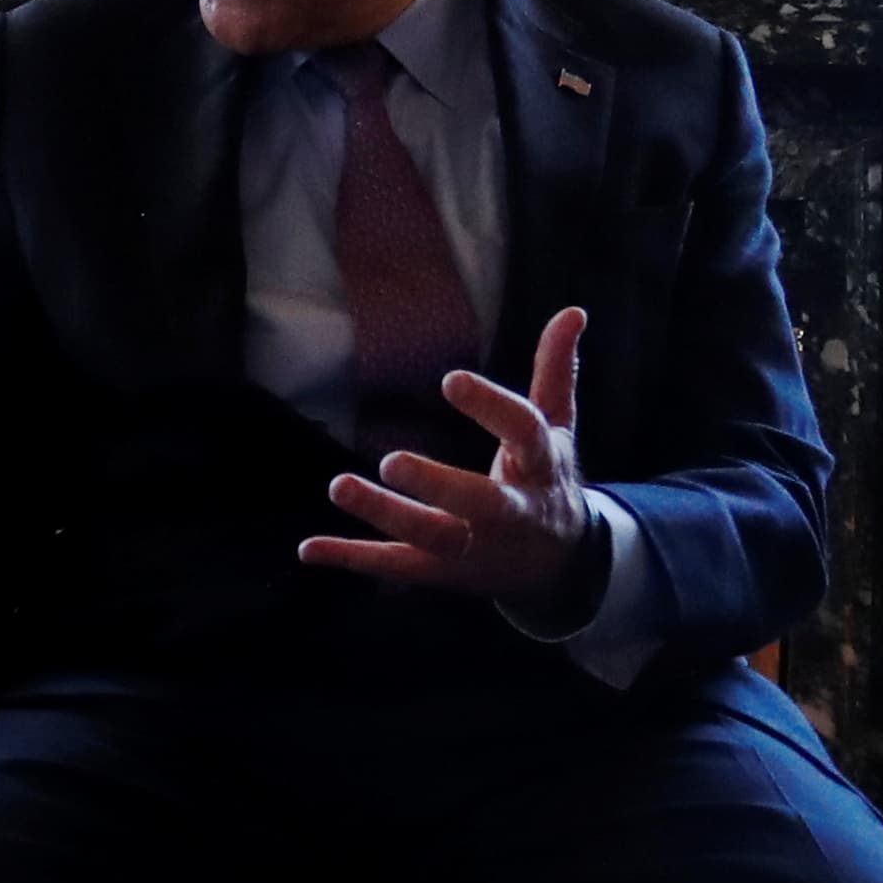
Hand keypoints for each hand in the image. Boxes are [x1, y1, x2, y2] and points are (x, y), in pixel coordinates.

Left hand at [298, 308, 599, 620]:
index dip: (491, 407)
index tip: (449, 379)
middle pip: (480, 503)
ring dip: (385, 515)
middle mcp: (511, 513)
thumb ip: (555, 370)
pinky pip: (397, 566)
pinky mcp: (443, 572)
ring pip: (433, 538)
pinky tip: (309, 548)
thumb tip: (573, 311)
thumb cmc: (546, 480)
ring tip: (339, 485)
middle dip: (437, 485)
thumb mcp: (557, 427)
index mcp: (540, 467)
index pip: (523, 434)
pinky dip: (353, 558)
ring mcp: (475, 548)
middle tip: (390, 460)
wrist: (559, 567)